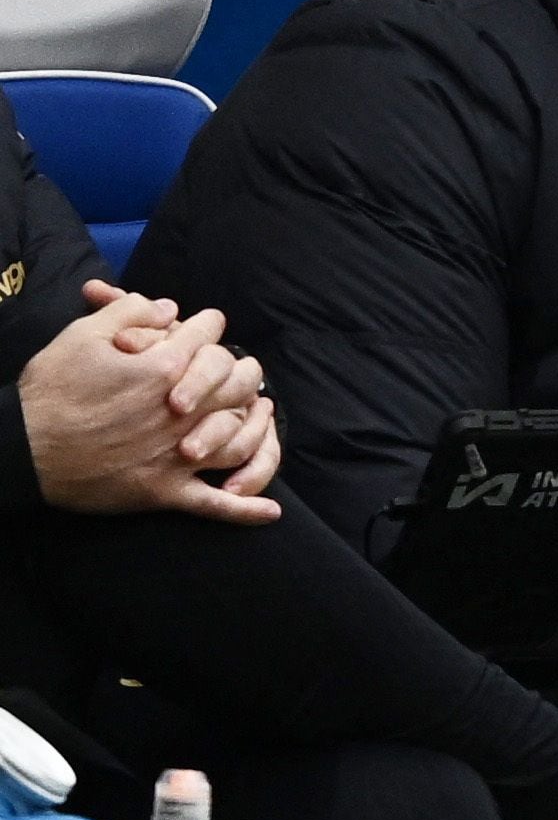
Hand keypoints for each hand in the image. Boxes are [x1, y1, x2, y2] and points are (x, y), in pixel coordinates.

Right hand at [19, 290, 280, 523]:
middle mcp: (180, 412)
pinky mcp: (162, 491)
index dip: (207, 326)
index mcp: (163, 368)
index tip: (204, 327)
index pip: (208, 336)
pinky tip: (270, 511)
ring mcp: (175, 455)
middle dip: (240, 369)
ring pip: (237, 437)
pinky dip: (245, 509)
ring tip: (258, 414)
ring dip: (254, 425)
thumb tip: (170, 308)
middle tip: (239, 368)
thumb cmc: (49, 391)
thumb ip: (130, 311)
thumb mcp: (82, 336)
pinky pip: (214, 505)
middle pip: (236, 383)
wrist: (19, 448)